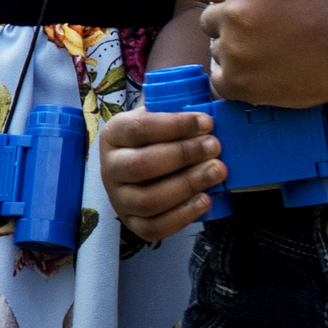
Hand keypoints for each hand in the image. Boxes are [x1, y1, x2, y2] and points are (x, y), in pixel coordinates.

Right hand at [99, 107, 221, 243]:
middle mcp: (109, 168)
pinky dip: (183, 216)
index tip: (207, 121)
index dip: (175, 126)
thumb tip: (211, 100)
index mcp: (113, 135)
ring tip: (217, 171)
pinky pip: (155, 228)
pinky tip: (206, 199)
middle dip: (183, 155)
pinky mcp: (132, 223)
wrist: (144, 163)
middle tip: (215, 146)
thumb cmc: (159, 137)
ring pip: (149, 199)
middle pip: (142, 165)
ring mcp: (119, 198)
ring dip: (187, 185)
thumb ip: (176, 108)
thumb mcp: (159, 116)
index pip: (139, 129)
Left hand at [200, 0, 327, 108]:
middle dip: (227, 25)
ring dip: (233, 53)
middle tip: (256, 33)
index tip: (239, 5)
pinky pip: (218, 80)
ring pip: (216, 50)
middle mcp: (233, 15)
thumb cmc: (327, 9)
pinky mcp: (239, 82)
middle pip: (209, 20)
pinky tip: (253, 75)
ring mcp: (234, 50)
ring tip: (265, 55)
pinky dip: (232, 80)